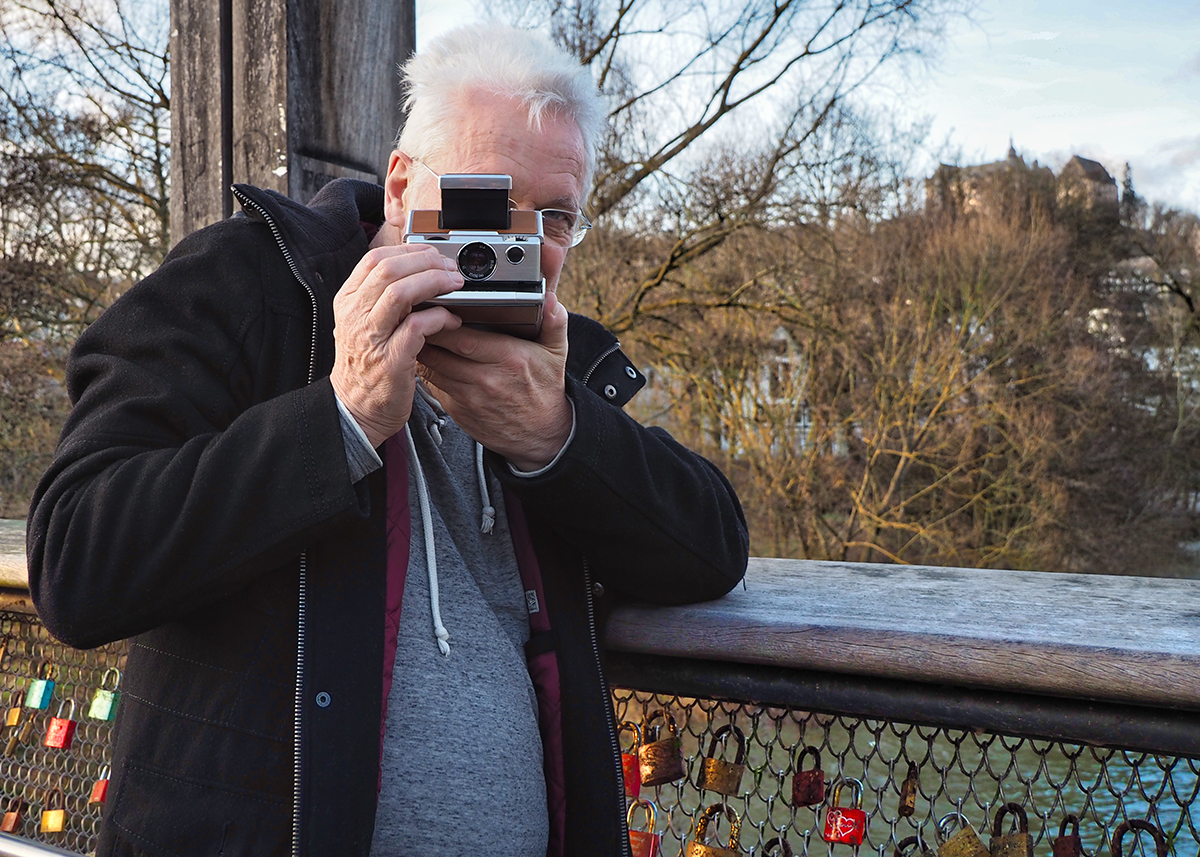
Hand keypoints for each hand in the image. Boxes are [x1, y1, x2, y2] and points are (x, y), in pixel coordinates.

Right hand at [330, 245, 463, 447]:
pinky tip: (451, 320)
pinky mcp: (390, 359)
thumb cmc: (367, 367)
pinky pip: (417, 326)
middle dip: (426, 262)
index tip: (433, 254)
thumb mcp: (365, 324)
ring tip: (455, 285)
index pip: (375, 259)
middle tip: (450, 268)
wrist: (355, 410)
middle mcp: (355, 315)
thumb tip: (420, 272)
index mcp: (348, 301)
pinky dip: (439, 317)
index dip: (409, 250)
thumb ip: (383, 298)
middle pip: (388, 268)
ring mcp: (371, 336)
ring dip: (433, 282)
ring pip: (400, 292)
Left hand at [418, 292, 572, 469]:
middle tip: (416, 316)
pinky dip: (426, 369)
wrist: (540, 434)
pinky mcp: (458, 411)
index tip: (436, 308)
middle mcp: (487, 380)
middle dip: (424, 333)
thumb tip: (551, 300)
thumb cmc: (544, 388)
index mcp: (509, 360)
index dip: (442, 323)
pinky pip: (433, 385)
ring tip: (416, 332)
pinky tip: (425, 356)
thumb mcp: (556, 354)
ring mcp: (469, 398)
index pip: (464, 339)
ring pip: (432, 368)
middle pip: (441, 352)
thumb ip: (555, 323)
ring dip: (420, 350)